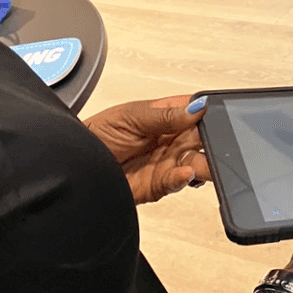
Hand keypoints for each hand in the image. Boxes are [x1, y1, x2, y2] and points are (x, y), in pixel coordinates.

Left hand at [83, 96, 211, 203]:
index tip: (219, 115)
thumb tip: (197, 107)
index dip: (210, 114)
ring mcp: (167, 163)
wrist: (73, 165)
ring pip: (197, 163)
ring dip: (205, 163)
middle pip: (204, 140)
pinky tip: (185, 173)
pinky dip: (184, 179)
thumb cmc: (97, 134)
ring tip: (206, 162)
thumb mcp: (132, 116)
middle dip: (214, 142)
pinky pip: (178, 182)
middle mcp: (171, 140)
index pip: (198, 113)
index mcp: (167, 117)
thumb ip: (166, 115)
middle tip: (219, 142)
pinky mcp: (159, 185)